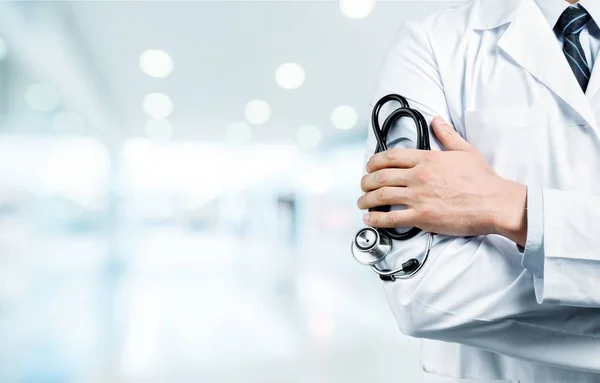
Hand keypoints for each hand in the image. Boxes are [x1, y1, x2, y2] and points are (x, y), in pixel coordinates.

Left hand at [357, 117, 526, 243]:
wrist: (495, 203)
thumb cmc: (483, 180)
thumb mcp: (465, 151)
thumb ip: (447, 135)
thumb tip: (438, 121)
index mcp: (428, 159)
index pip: (391, 156)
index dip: (374, 161)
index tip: (369, 166)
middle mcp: (419, 176)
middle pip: (381, 176)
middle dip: (366, 181)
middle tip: (363, 185)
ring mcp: (419, 197)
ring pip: (382, 196)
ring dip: (366, 200)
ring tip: (362, 202)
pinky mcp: (422, 217)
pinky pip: (392, 218)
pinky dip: (376, 219)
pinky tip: (370, 219)